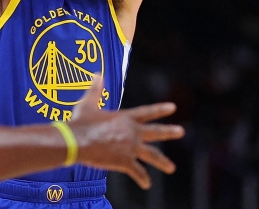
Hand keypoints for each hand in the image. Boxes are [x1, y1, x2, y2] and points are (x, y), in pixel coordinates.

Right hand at [70, 75, 183, 189]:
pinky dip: (142, 179)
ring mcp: (130, 148)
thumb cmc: (81, 122)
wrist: (77, 142)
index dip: (160, 109)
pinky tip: (146, 184)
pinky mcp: (125, 162)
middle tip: (181, 131)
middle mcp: (132, 132)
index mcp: (125, 118)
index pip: (147, 112)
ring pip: (152, 155)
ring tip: (171, 168)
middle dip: (169, 132)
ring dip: (163, 162)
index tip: (173, 107)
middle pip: (155, 132)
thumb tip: (98, 74)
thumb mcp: (88, 103)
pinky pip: (137, 172)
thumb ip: (95, 90)